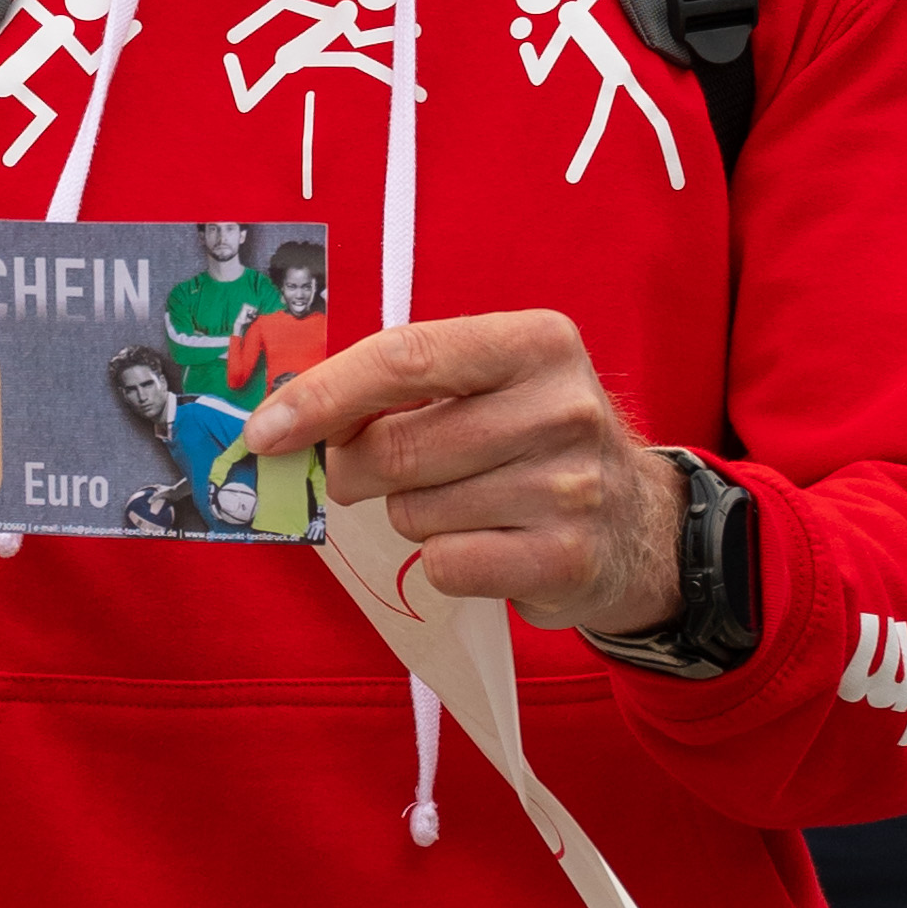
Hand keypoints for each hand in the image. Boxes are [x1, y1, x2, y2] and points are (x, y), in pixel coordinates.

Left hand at [236, 310, 683, 631]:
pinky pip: (445, 565)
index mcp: (536, 342)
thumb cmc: (533, 442)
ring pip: (414, 512)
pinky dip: (444, 561)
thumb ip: (400, 386)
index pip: (405, 357)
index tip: (267, 429)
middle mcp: (562, 407)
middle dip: (357, 471)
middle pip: (396, 448)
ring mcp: (569, 487)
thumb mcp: (490, 384)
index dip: (322, 396)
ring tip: (467, 506)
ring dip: (413, 517)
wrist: (639, 524)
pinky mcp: (566, 559)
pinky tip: (489, 545)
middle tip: (370, 476)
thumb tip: (287, 418)